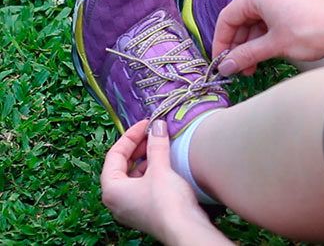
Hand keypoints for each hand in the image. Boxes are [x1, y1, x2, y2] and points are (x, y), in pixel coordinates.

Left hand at [100, 120, 212, 242]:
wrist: (184, 228)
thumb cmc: (166, 201)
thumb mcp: (160, 168)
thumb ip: (156, 145)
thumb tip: (157, 125)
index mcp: (111, 188)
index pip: (115, 154)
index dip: (131, 136)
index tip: (146, 124)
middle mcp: (116, 199)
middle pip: (121, 165)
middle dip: (137, 147)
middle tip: (153, 132)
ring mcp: (129, 206)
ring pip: (132, 175)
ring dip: (145, 158)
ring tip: (159, 145)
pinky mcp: (143, 210)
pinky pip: (141, 184)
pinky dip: (150, 170)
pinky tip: (163, 163)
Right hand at [213, 0, 323, 74]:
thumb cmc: (310, 33)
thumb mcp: (273, 46)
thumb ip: (246, 55)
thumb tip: (225, 67)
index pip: (228, 16)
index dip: (221, 41)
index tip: (221, 61)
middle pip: (242, 18)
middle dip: (238, 45)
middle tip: (237, 68)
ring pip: (257, 21)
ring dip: (251, 44)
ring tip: (251, 68)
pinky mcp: (294, 4)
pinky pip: (271, 20)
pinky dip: (265, 38)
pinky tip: (265, 55)